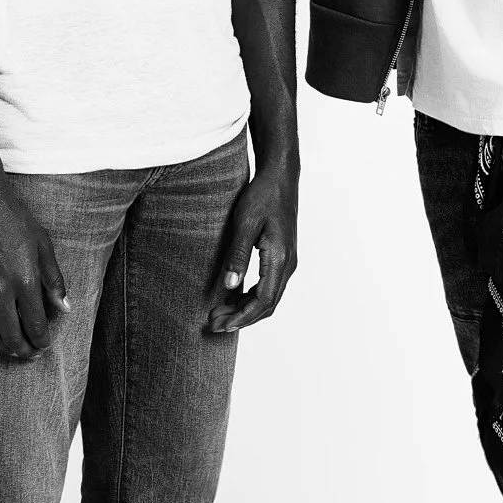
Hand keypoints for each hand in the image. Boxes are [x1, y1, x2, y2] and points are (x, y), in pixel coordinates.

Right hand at [0, 179, 68, 359]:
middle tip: (32, 353)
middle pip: (12, 337)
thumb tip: (64, 309)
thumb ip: (54, 281)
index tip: (45, 344)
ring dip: (3, 346)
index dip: (42, 341)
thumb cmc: (13, 219)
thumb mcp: (43, 246)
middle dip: (25, 350)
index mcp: (23, 281)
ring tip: (13, 347)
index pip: (36, 326)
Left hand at [208, 159, 298, 333]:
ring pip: (269, 297)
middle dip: (242, 318)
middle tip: (214, 324)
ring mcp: (287, 261)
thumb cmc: (262, 196)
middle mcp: (288, 264)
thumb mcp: (245, 223)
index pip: (264, 300)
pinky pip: (269, 286)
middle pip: (268, 304)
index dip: (242, 317)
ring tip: (220, 313)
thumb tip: (229, 286)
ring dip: (245, 309)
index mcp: (280, 258)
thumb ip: (238, 256)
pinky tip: (233, 296)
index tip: (221, 324)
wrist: (280, 178)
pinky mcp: (282, 257)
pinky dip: (251, 297)